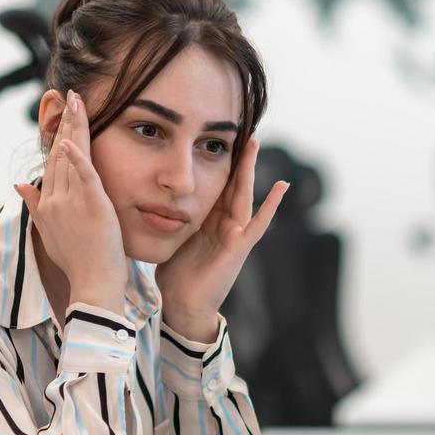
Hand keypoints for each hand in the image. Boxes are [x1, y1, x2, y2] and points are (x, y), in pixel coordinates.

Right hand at [15, 91, 127, 312]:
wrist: (92, 285)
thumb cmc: (76, 262)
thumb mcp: (49, 233)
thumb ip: (35, 206)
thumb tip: (20, 184)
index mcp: (47, 204)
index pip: (52, 163)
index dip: (57, 137)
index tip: (62, 114)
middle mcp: (55, 200)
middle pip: (60, 154)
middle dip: (65, 123)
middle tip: (71, 96)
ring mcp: (72, 203)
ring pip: (71, 158)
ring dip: (74, 129)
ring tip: (77, 102)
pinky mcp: (93, 207)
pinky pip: (83, 177)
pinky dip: (77, 157)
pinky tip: (72, 139)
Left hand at [156, 137, 286, 341]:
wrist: (182, 306)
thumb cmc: (177, 275)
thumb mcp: (172, 237)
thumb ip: (170, 217)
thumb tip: (152, 197)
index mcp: (208, 219)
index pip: (216, 184)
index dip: (220, 161)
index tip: (220, 136)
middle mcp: (225, 224)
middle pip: (233, 184)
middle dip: (238, 158)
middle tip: (244, 129)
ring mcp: (235, 235)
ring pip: (244, 194)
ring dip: (250, 169)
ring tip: (255, 142)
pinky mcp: (239, 248)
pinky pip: (258, 223)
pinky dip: (271, 205)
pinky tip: (282, 186)